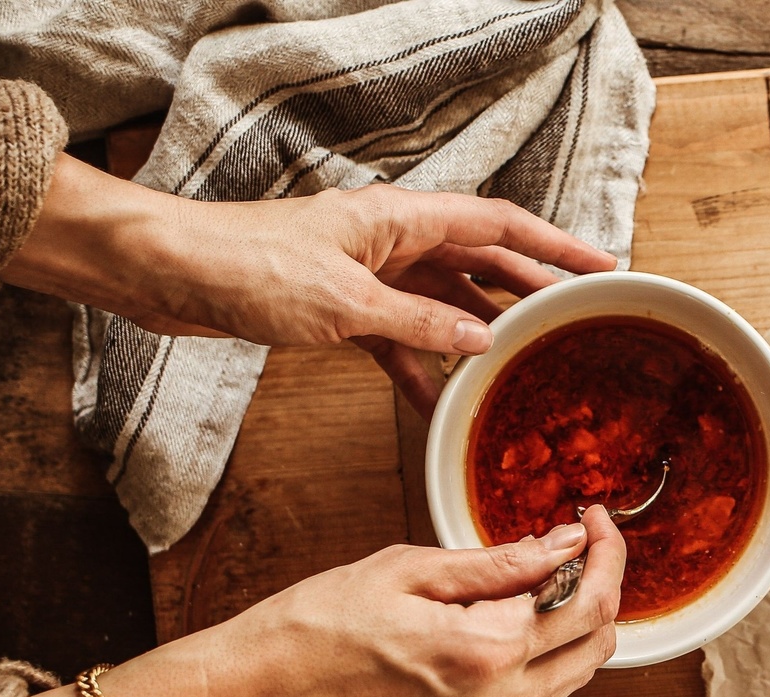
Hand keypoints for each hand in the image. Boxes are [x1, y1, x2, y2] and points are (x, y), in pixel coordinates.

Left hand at [0, 154, 616, 414]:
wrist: (169, 276)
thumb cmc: (248, 267)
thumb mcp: (347, 304)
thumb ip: (422, 324)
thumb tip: (484, 339)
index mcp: (402, 220)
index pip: (499, 226)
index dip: (554, 248)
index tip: (601, 267)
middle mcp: (392, 241)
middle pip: (480, 263)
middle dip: (528, 291)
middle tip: (576, 322)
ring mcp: (368, 274)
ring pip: (443, 305)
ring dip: (477, 336)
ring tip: (521, 369)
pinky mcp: (341, 308)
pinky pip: (401, 338)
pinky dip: (422, 368)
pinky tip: (440, 403)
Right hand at [30, 508, 625, 696]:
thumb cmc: (306, 630)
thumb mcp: (405, 571)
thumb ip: (497, 562)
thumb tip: (563, 542)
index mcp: (487, 652)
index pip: (586, 598)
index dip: (602, 550)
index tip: (591, 517)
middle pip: (597, 644)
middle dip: (604, 584)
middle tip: (582, 540)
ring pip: (574, 676)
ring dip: (580, 624)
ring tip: (549, 573)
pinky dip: (547, 655)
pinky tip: (516, 616)